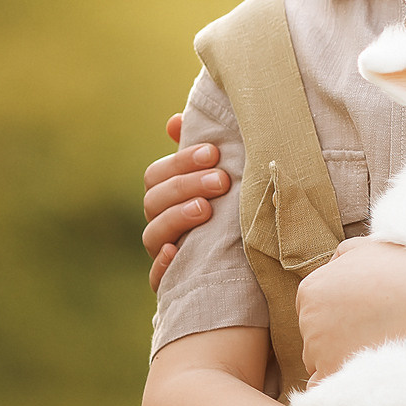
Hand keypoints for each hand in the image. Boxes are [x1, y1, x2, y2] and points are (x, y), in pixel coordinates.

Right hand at [144, 113, 227, 289]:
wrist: (252, 272)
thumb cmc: (233, 213)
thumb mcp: (221, 181)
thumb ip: (203, 153)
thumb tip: (175, 121)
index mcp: (167, 198)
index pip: (157, 175)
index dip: (180, 162)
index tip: (213, 153)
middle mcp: (161, 225)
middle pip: (154, 200)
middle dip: (186, 185)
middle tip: (220, 180)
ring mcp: (164, 255)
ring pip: (153, 235)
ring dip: (176, 218)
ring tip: (205, 209)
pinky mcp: (173, 284)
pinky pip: (157, 277)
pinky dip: (162, 266)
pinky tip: (176, 252)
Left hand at [296, 239, 405, 378]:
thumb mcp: (377, 248)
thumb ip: (344, 257)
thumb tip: (332, 268)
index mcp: (313, 291)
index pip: (312, 312)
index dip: (342, 315)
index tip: (372, 315)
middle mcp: (310, 324)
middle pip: (315, 342)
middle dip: (342, 339)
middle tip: (384, 332)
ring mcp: (324, 356)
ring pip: (324, 367)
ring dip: (348, 364)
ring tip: (389, 350)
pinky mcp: (344, 384)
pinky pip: (333, 395)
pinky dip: (350, 391)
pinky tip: (379, 377)